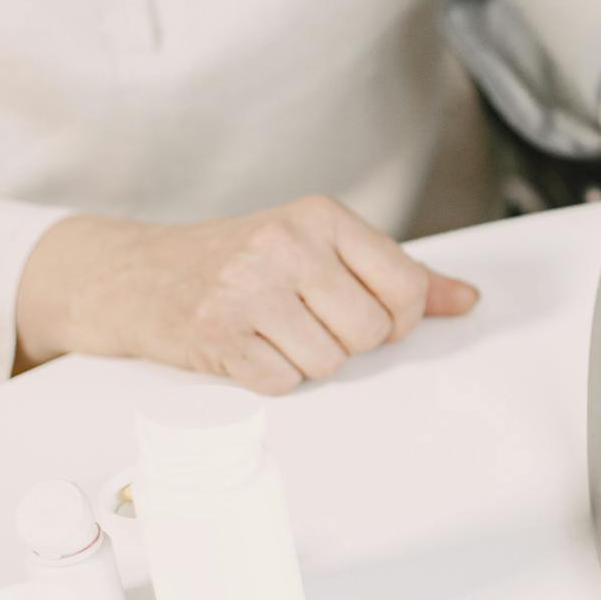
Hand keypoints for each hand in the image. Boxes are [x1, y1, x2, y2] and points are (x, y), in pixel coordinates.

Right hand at [15, 196, 479, 393]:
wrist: (133, 273)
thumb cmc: (237, 259)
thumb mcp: (319, 247)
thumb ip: (398, 273)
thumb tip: (467, 300)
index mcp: (321, 216)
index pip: (407, 287)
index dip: (399, 319)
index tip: (371, 315)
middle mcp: (286, 244)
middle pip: (371, 332)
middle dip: (348, 342)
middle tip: (307, 322)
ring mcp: (247, 287)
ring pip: (330, 363)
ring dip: (307, 361)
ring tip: (273, 331)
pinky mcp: (216, 332)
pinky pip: (284, 383)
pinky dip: (272, 377)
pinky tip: (248, 347)